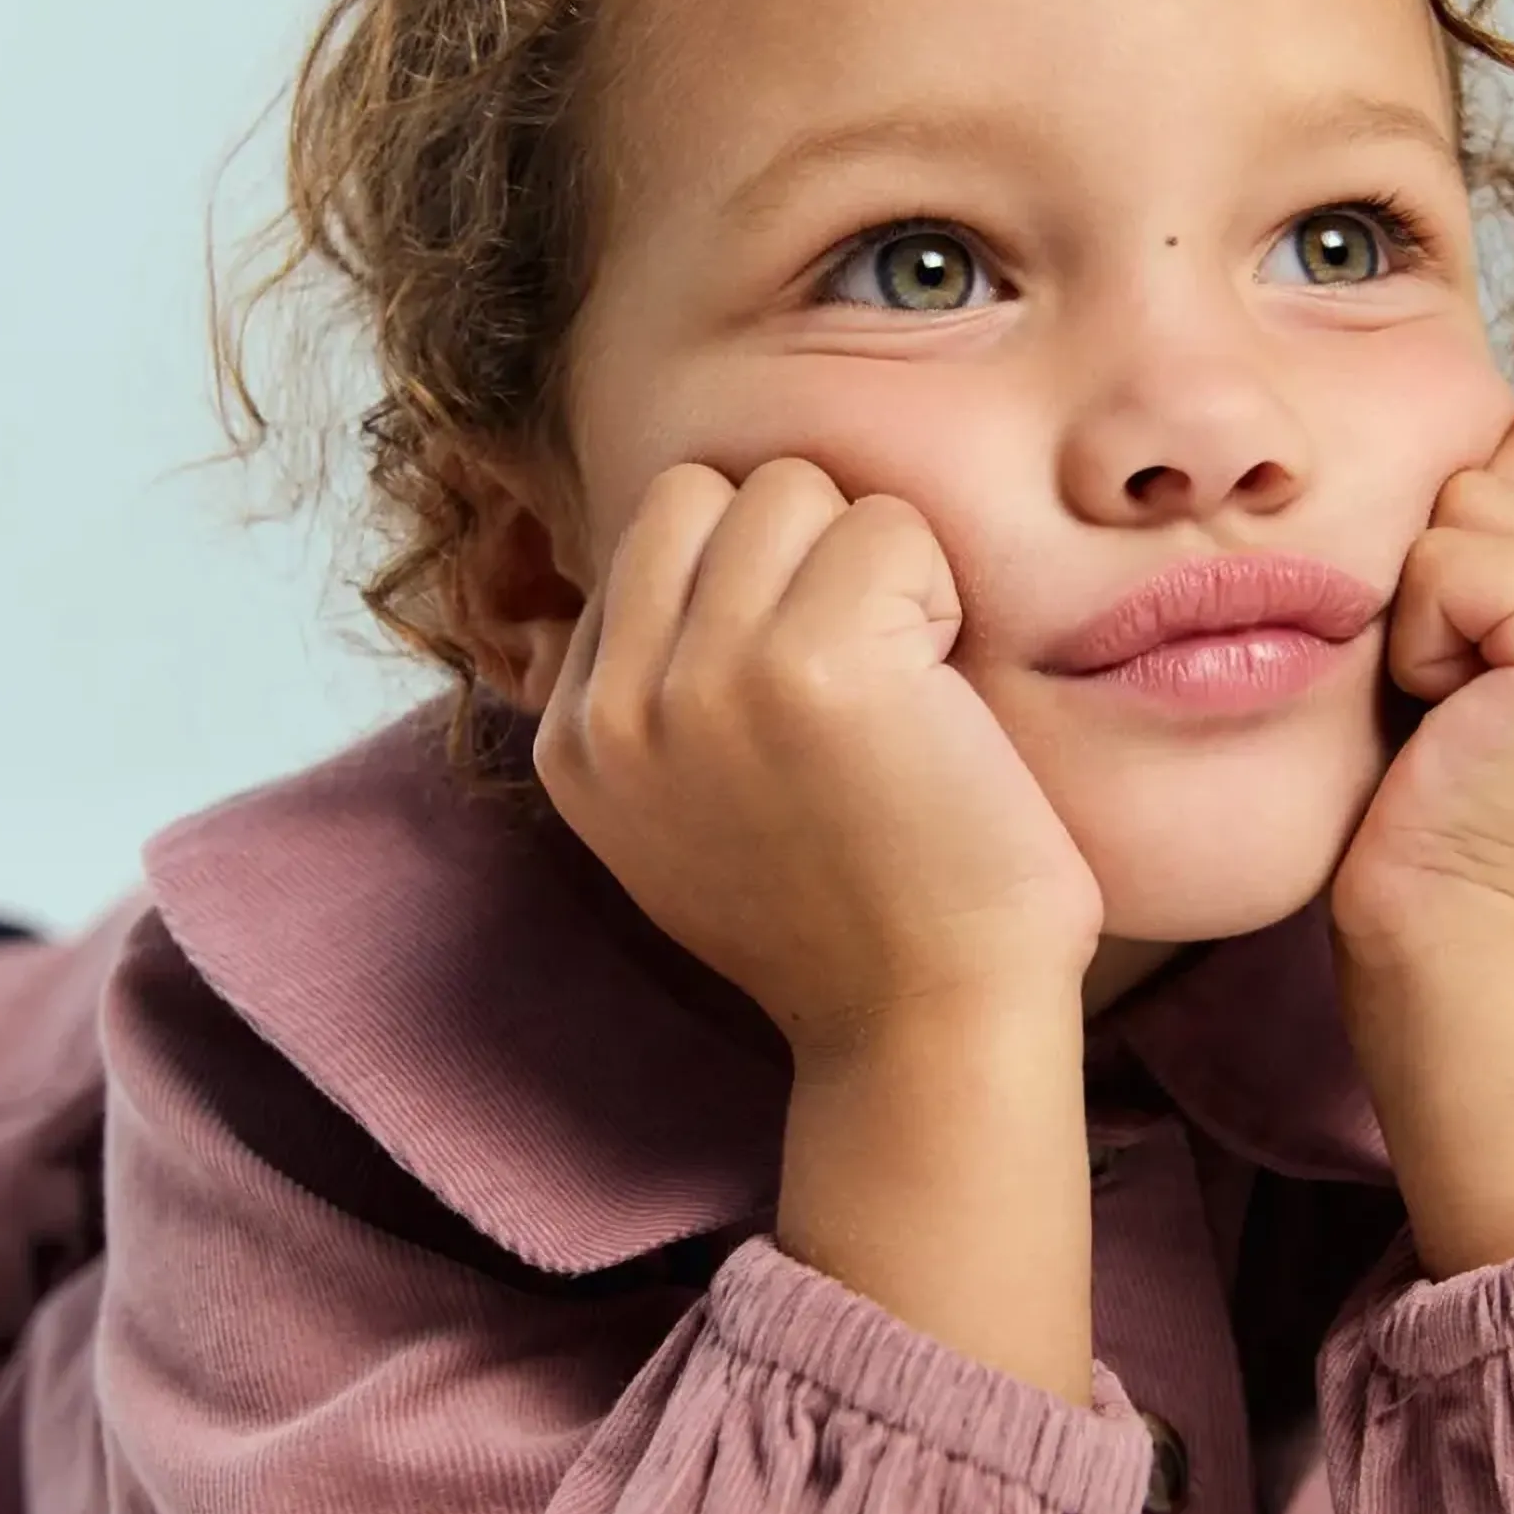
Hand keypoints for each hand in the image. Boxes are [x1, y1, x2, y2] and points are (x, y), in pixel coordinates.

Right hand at [534, 457, 1103, 1055]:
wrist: (929, 1025)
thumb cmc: (850, 917)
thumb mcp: (684, 815)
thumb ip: (651, 697)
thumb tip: (663, 558)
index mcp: (574, 740)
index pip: (646, 537)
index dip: (751, 586)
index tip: (799, 706)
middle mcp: (617, 705)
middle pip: (704, 490)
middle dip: (798, 548)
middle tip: (860, 674)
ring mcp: (703, 679)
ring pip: (790, 488)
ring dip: (871, 564)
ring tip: (899, 686)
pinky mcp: (809, 663)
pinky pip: (887, 527)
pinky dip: (937, 590)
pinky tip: (939, 698)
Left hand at [1326, 394, 1513, 966]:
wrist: (1463, 960)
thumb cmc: (1445, 829)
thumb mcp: (1497, 665)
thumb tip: (1467, 447)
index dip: (1476, 535)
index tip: (1476, 669)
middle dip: (1454, 560)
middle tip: (1468, 696)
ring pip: (1477, 495)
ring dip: (1431, 604)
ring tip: (1462, 711)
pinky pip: (1452, 557)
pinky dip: (1423, 637)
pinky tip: (1453, 723)